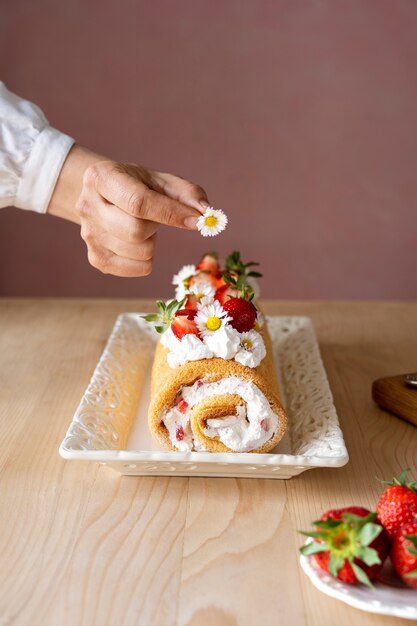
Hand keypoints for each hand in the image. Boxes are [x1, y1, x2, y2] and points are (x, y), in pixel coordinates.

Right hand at [47, 145, 208, 276]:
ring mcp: (88, 235)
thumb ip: (186, 192)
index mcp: (101, 178)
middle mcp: (87, 206)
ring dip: (152, 242)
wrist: (101, 196)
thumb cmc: (136, 185)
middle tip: (153, 218)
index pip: (138, 202)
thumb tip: (207, 213)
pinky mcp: (96, 259)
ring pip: (139, 252)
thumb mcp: (159, 179)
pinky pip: (137, 269)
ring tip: (143, 227)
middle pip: (136, 231)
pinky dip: (148, 259)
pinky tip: (138, 243)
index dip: (171, 214)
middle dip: (156, 227)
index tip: (197, 220)